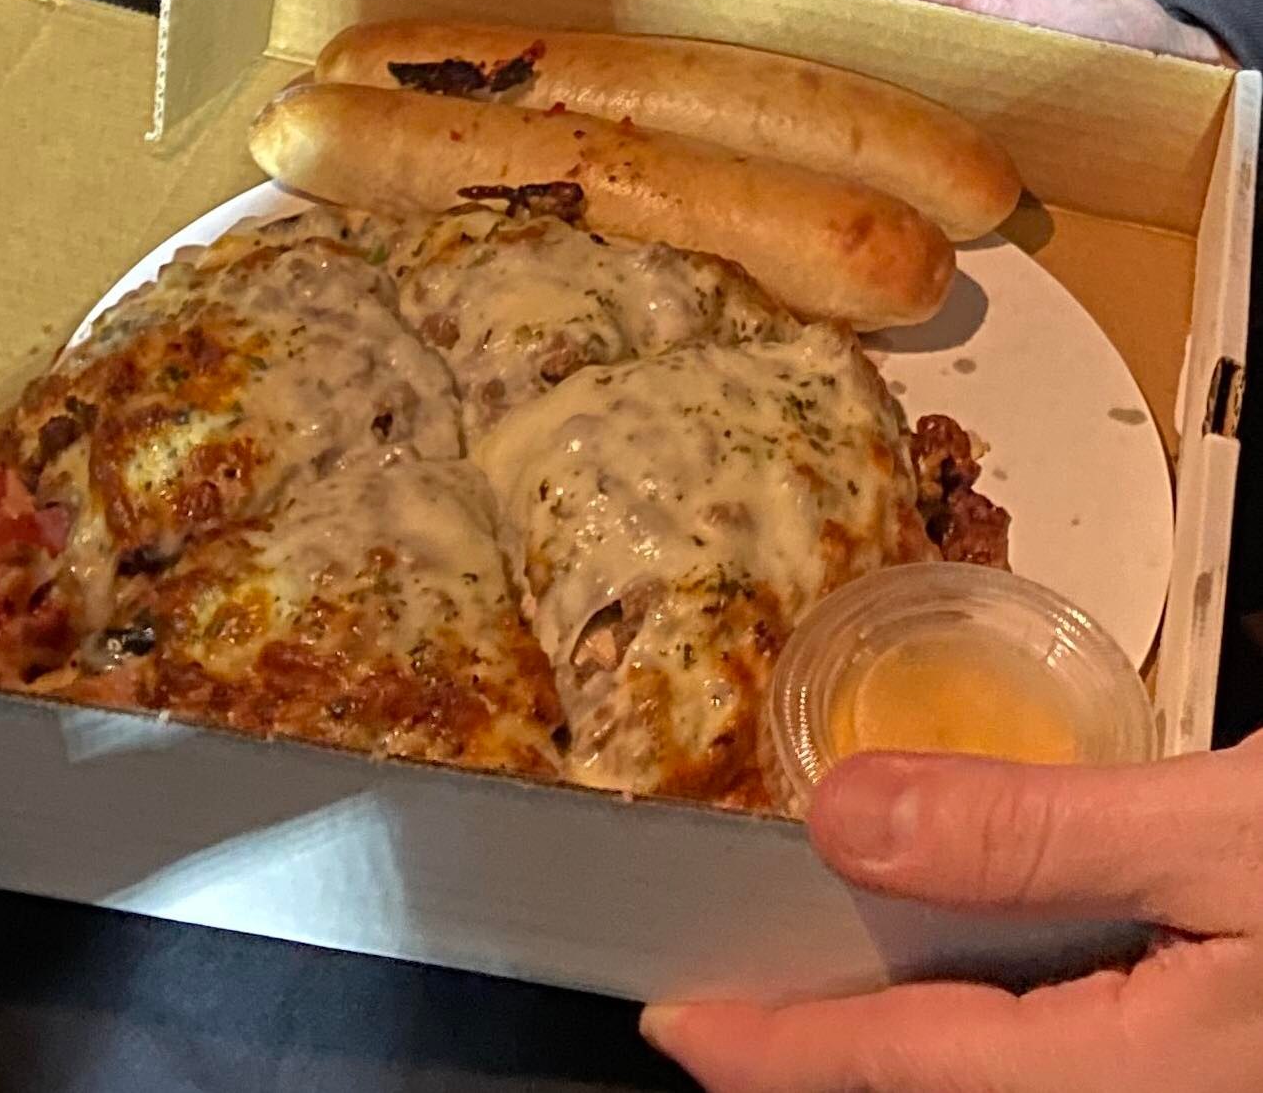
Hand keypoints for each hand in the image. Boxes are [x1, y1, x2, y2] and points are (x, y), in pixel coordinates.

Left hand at [641, 733, 1262, 1090]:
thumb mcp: (1224, 835)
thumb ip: (1030, 838)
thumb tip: (843, 816)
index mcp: (1139, 1081)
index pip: (898, 1073)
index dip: (769, 1050)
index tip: (673, 1024)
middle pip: (940, 1081)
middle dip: (827, 1044)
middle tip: (731, 988)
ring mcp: (1177, 1086)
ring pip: (998, 1065)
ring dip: (903, 1022)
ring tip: (819, 962)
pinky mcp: (1198, 1058)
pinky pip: (1056, 1044)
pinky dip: (986, 1002)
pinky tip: (969, 945)